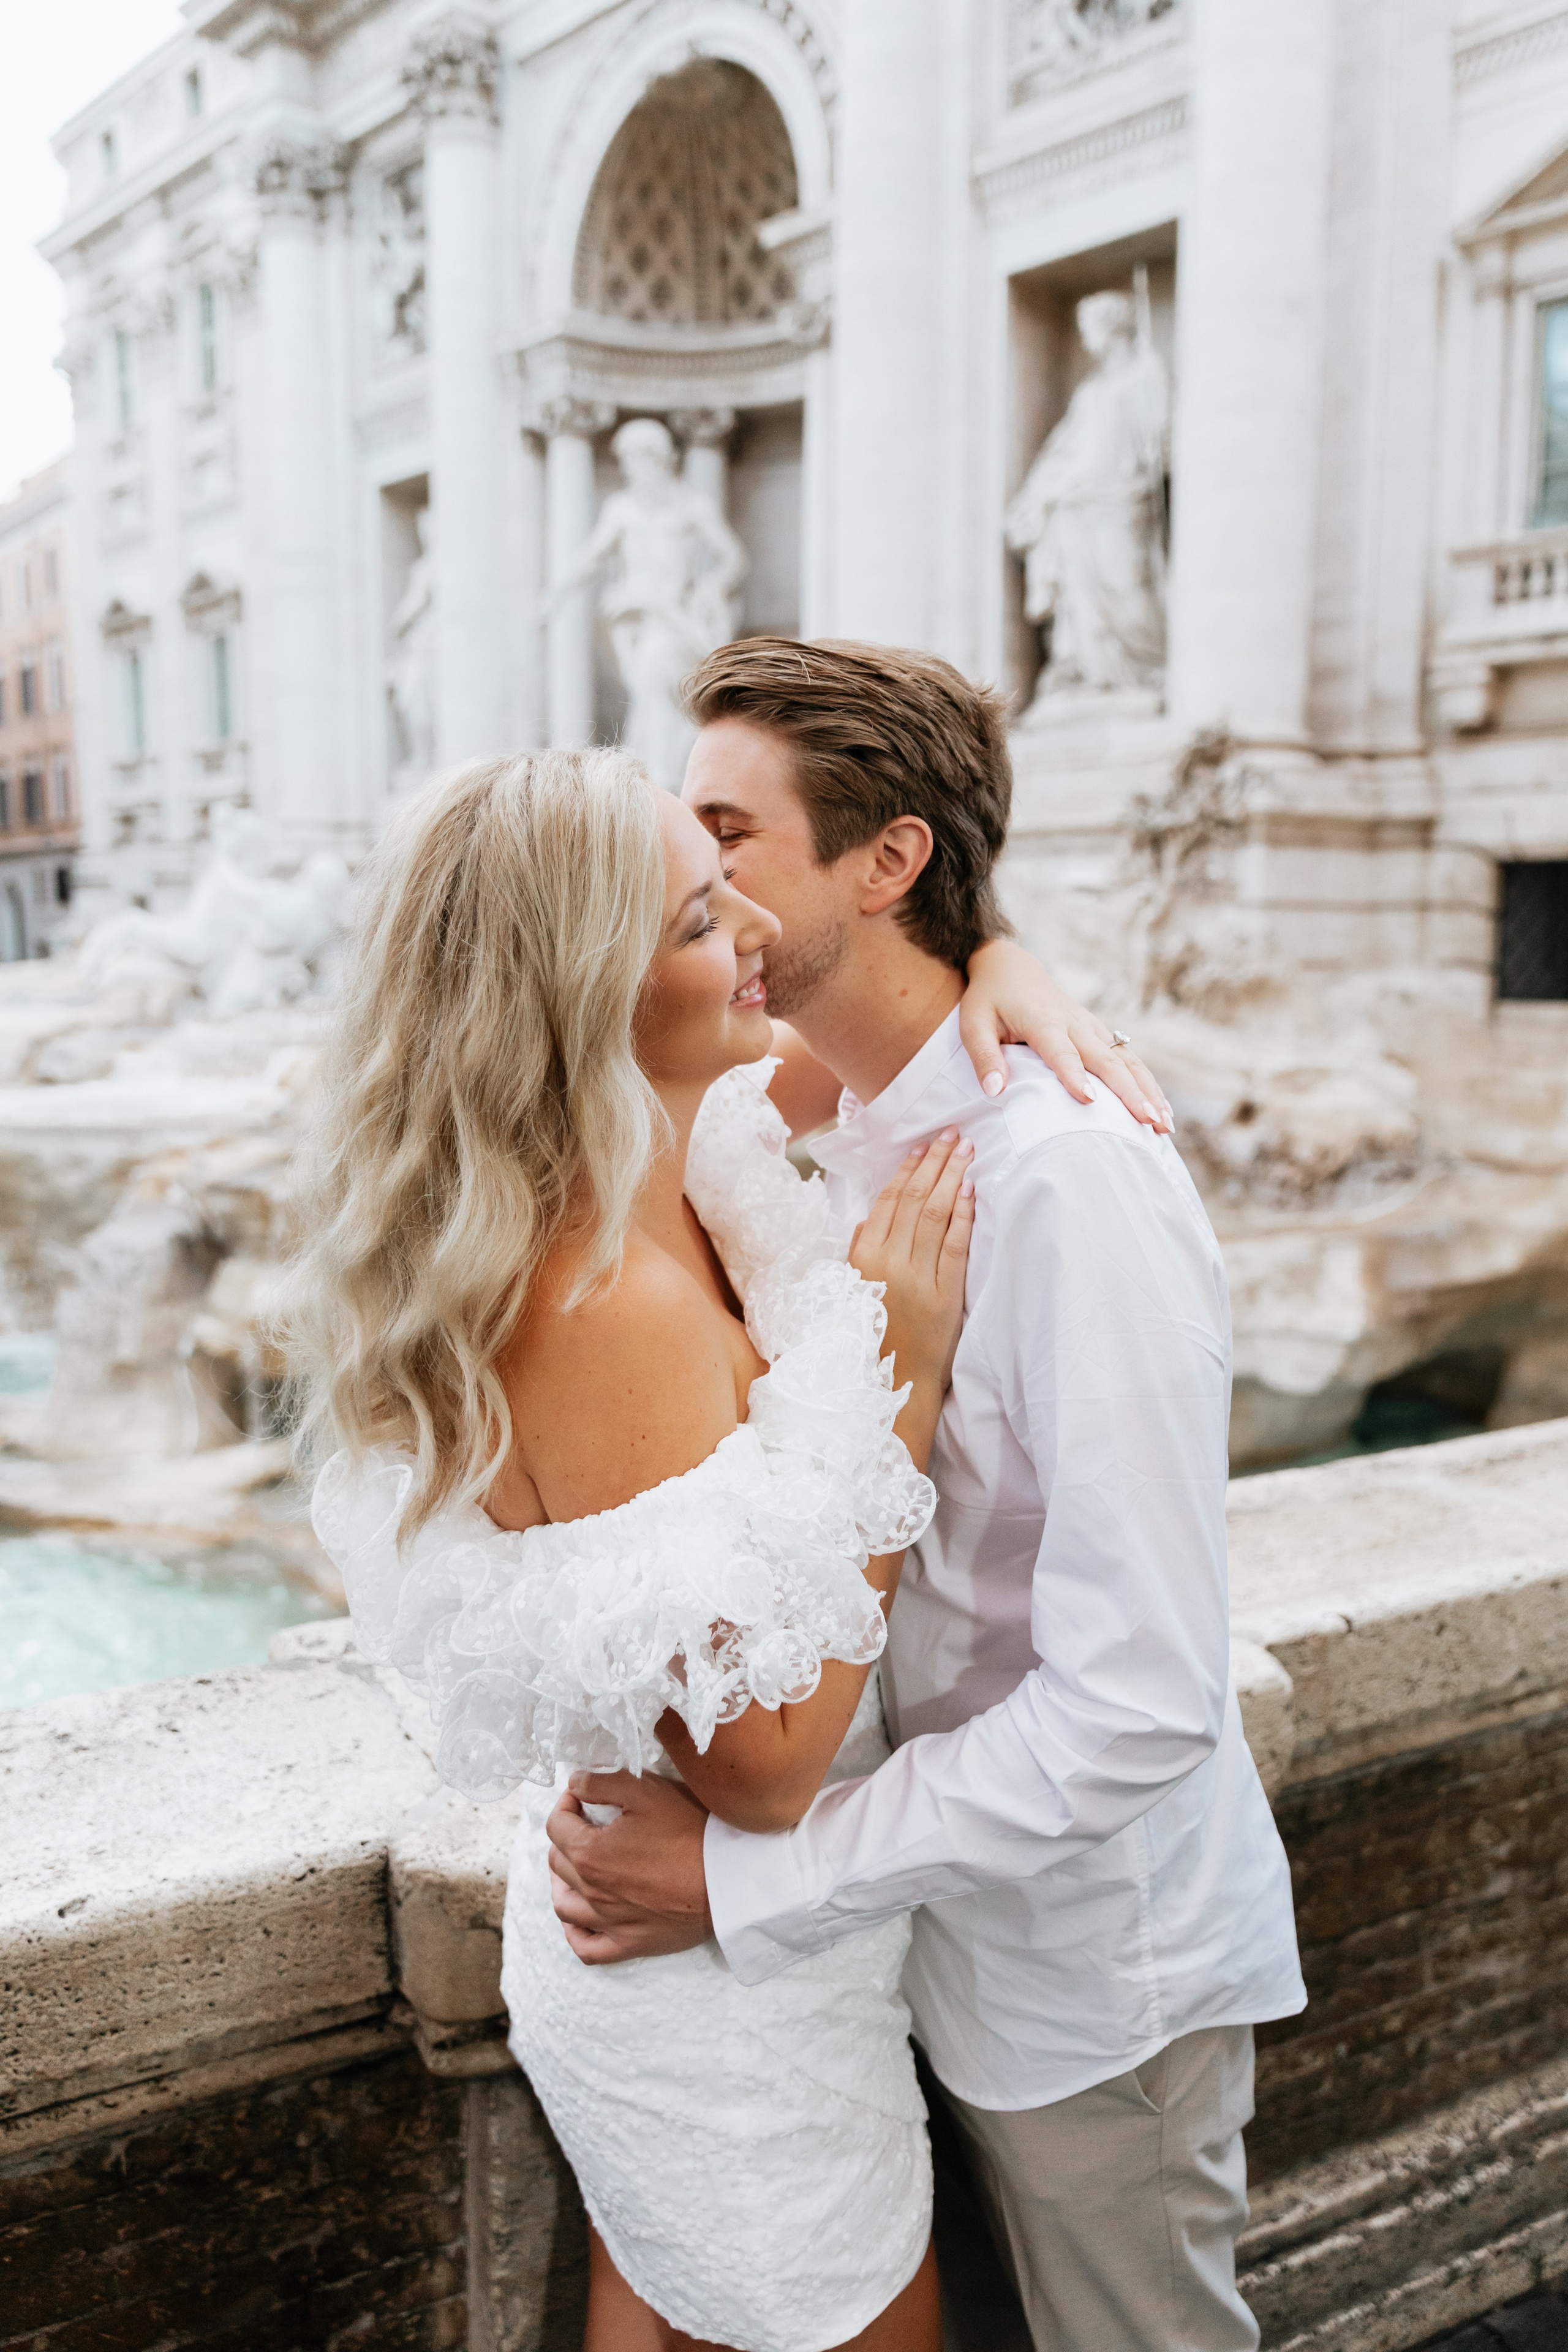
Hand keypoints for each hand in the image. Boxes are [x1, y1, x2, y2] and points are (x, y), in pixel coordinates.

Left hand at [546, 1770, 712, 1963]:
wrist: (729, 1878)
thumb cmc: (690, 1831)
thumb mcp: (646, 1791)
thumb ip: (601, 1783)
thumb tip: (573, 1783)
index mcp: (590, 1853)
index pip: (557, 1825)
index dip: (565, 1804)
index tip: (581, 1796)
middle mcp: (591, 1891)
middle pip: (558, 1862)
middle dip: (566, 1837)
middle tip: (587, 1824)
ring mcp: (609, 1922)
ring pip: (564, 1905)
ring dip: (563, 1882)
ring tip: (577, 1867)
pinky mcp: (630, 1944)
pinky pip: (587, 1948)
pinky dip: (576, 1933)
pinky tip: (581, 1919)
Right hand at [849, 1129, 974, 1392]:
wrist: (895, 1386)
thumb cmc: (872, 1337)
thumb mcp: (852, 1292)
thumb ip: (857, 1252)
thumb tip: (866, 1219)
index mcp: (862, 1259)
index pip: (886, 1202)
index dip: (906, 1171)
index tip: (921, 1146)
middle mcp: (888, 1263)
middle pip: (913, 1200)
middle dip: (934, 1162)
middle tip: (950, 1132)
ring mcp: (918, 1278)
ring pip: (935, 1214)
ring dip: (951, 1176)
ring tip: (965, 1148)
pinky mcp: (946, 1295)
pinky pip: (956, 1245)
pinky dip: (963, 1214)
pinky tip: (971, 1189)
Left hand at [961, 939, 1172, 1131]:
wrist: (1012, 967)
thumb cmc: (989, 1000)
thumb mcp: (972, 1024)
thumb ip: (984, 1057)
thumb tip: (994, 1090)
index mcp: (1042, 1021)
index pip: (1061, 1051)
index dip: (1074, 1075)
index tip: (1089, 1100)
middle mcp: (1074, 1023)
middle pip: (1106, 1059)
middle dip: (1129, 1091)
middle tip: (1146, 1121)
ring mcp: (1091, 1026)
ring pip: (1126, 1060)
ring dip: (1147, 1091)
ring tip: (1164, 1124)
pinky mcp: (1099, 1032)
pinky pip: (1129, 1058)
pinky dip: (1147, 1083)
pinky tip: (1160, 1109)